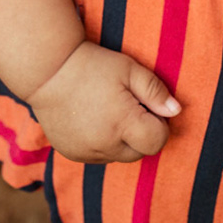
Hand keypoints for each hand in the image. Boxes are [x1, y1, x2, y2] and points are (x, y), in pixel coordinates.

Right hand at [28, 41, 179, 163]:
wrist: (46, 70)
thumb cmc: (92, 65)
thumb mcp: (129, 69)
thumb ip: (156, 91)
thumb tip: (176, 111)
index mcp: (123, 124)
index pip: (157, 141)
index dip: (158, 124)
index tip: (145, 105)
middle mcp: (105, 145)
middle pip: (139, 152)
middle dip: (140, 133)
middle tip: (126, 106)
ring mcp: (86, 153)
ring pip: (118, 156)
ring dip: (120, 140)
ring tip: (106, 111)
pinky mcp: (72, 154)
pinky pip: (97, 156)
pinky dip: (100, 143)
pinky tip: (91, 120)